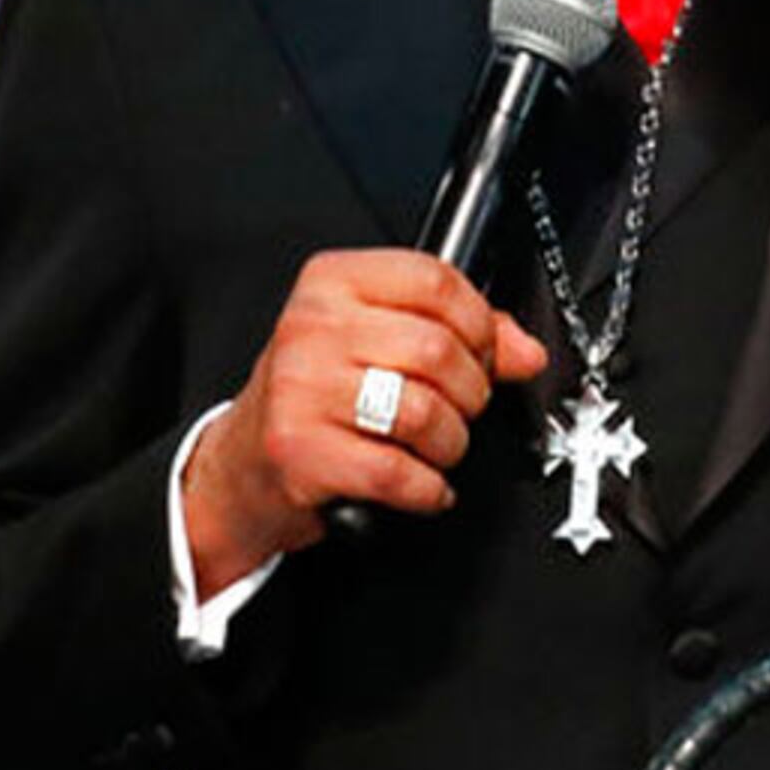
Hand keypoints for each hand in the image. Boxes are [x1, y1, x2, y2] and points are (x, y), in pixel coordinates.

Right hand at [183, 250, 549, 583]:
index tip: (484, 352)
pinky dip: (428, 488)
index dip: (480, 323)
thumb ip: (456, 333)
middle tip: (460, 409)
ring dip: (449, 443)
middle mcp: (311, 328)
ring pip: (423, 411)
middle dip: (471, 392)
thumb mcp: (373, 340)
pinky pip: (398, 472)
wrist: (245, 464)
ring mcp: (301, 390)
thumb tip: (525, 351)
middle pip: (437, 349)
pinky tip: (421, 484)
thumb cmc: (315, 396)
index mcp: (330, 283)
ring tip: (435, 448)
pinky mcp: (301, 451)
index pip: (435, 281)